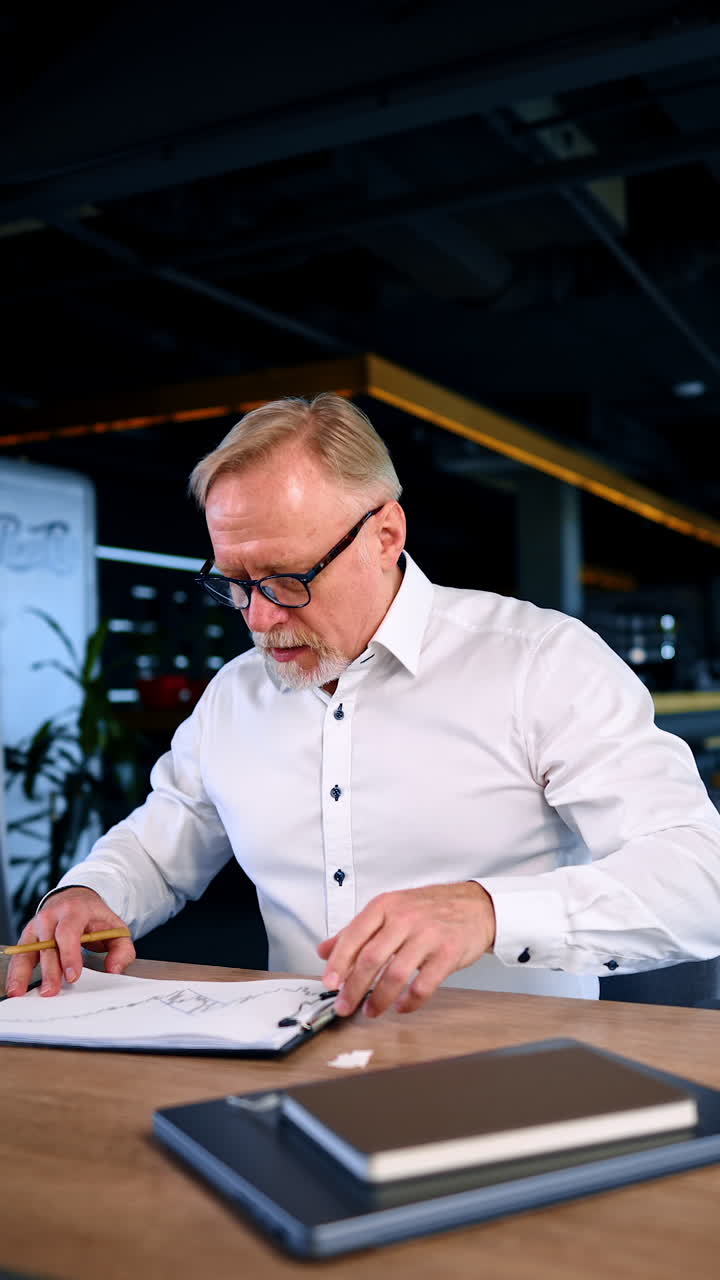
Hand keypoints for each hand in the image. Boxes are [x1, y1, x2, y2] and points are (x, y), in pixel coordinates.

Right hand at [5, 887, 135, 997]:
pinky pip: (20, 955)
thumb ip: (122, 950)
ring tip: (20, 993)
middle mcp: (51, 915)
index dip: (69, 954)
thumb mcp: (116, 928)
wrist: (76, 899)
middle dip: (49, 970)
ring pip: (28, 950)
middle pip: (47, 944)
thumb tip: (114, 969)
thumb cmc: (95, 918)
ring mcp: (36, 925)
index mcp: (75, 910)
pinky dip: (15, 972)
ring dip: (23, 973)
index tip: (72, 976)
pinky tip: (15, 987)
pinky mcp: (28, 937)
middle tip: (51, 991)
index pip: (68, 932)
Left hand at [317, 881, 495, 1018]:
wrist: (475, 905)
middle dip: (353, 988)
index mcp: (385, 906)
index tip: (328, 983)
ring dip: (379, 999)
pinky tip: (401, 1007)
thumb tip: (324, 951)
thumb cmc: (429, 909)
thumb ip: (356, 931)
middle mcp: (404, 918)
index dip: (338, 962)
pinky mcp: (447, 953)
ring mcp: (427, 935)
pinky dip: (409, 1002)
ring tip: (370, 1011)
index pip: (354, 935)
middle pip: (371, 958)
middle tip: (344, 1006)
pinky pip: (423, 985)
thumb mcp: (390, 909)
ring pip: (395, 974)